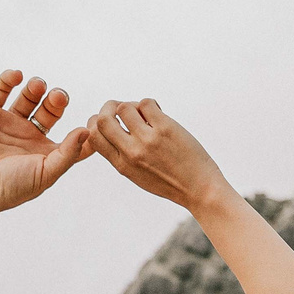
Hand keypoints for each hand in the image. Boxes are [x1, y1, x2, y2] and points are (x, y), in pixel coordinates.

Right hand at [0, 70, 93, 225]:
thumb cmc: (11, 187)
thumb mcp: (46, 173)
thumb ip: (68, 153)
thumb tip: (86, 131)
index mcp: (45, 152)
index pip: (70, 137)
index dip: (84, 128)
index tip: (95, 118)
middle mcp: (28, 136)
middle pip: (50, 110)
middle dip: (57, 100)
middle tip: (57, 96)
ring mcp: (8, 123)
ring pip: (27, 97)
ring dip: (35, 87)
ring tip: (37, 85)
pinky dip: (8, 79)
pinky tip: (16, 76)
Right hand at [84, 99, 230, 212]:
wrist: (200, 190)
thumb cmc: (171, 182)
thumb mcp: (138, 175)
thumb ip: (123, 155)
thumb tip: (113, 125)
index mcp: (122, 165)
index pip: (94, 137)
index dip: (95, 123)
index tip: (108, 120)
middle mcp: (132, 153)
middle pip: (103, 120)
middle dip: (108, 108)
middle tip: (120, 108)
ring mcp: (148, 140)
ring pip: (125, 107)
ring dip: (133, 105)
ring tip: (146, 113)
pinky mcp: (165, 128)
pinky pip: (147, 103)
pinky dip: (151, 104)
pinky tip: (159, 113)